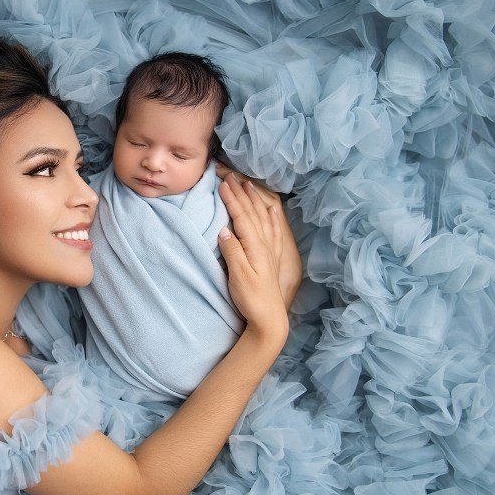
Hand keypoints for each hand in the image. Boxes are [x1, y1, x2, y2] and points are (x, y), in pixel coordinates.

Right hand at [216, 164, 300, 310]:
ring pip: (263, 218)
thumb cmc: (251, 299)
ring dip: (255, 199)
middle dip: (241, 192)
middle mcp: (264, 244)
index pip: (242, 216)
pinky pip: (273, 230)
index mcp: (255, 246)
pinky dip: (271, 217)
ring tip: (248, 184)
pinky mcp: (273, 258)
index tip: (221, 182)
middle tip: (230, 176)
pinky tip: (270, 209)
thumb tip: (224, 229)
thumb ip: (232, 251)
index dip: (232, 198)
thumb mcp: (237, 276)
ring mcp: (270, 251)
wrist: (269, 319)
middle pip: (252, 212)